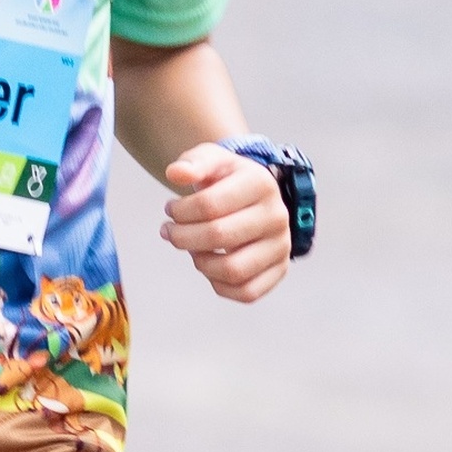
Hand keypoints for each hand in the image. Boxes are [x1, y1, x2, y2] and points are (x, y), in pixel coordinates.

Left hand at [160, 143, 290, 301]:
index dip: (179, 211)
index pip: (209, 204)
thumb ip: (192, 162)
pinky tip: (209, 265)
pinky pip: (247, 292)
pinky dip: (220, 285)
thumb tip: (175, 174)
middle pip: (218, 236)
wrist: (253, 196)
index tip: (170, 209)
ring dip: (200, 263)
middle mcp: (277, 216)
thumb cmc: (226, 179)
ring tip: (191, 248)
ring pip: (233, 270)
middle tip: (170, 231)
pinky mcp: (280, 270)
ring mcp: (281, 246)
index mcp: (261, 183)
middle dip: (182, 237)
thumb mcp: (210, 159)